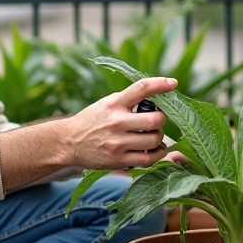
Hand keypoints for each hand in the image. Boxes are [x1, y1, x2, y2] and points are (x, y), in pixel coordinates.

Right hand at [61, 77, 176, 170]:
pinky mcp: (119, 160)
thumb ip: (128, 100)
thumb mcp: (107, 104)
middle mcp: (117, 122)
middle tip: (157, 121)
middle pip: (155, 119)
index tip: (173, 83)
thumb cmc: (92, 120)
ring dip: (160, 138)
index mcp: (114, 104)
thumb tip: (158, 96)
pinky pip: (149, 158)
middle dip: (162, 119)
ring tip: (154, 136)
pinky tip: (156, 150)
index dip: (161, 84)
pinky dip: (158, 154)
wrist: (69, 141)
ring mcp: (118, 142)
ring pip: (154, 140)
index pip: (141, 88)